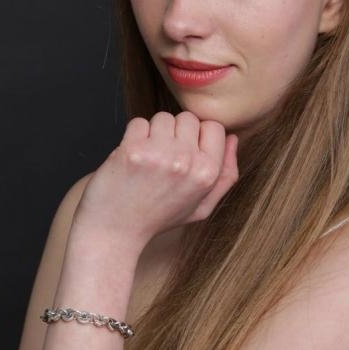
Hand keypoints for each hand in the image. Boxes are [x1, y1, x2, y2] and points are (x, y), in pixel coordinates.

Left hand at [73, 112, 238, 246]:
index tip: (185, 150)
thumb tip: (233, 139)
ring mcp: (159, 154)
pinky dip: (133, 136)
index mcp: (207, 174)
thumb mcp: (201, 207)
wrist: (115, 232)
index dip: (198, 136)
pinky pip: (138, 122)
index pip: (214, 127)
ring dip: (153, 133)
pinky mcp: (133, 150)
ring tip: (147, 158)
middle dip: (175, 132)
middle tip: (163, 156)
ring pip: (163, 118)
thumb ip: (225, 176)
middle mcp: (187, 162)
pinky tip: (132, 158)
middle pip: (188, 118)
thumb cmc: (157, 218)